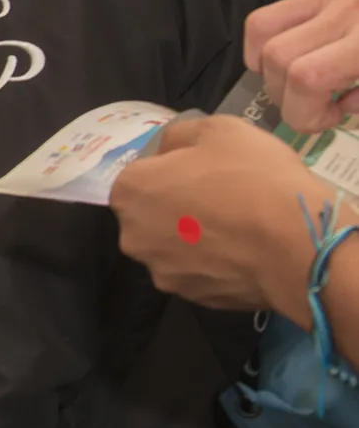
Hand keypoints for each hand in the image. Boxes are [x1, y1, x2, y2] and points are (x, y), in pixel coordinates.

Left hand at [111, 115, 320, 314]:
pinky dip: (215, 264)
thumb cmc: (254, 178)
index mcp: (130, 191)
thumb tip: (168, 149)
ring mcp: (161, 271)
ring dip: (195, 238)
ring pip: (173, 247)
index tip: (205, 172)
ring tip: (238, 228)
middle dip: (178, 206)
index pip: (141, 176)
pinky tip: (245, 253)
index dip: (173, 171)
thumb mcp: (219, 129)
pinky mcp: (192, 298)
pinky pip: (198, 273)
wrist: (298, 244)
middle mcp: (132, 236)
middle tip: (222, 198)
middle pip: (152, 215)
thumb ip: (180, 135)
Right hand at [246, 0, 358, 131]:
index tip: (331, 118)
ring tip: (299, 84)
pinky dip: (262, 46)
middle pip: (281, 59)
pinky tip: (288, 59)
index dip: (307, 112)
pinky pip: (267, 16)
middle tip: (316, 106)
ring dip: (271, 72)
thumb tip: (345, 107)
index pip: (308, 77)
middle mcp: (348, 16)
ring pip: (264, 36)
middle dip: (287, 98)